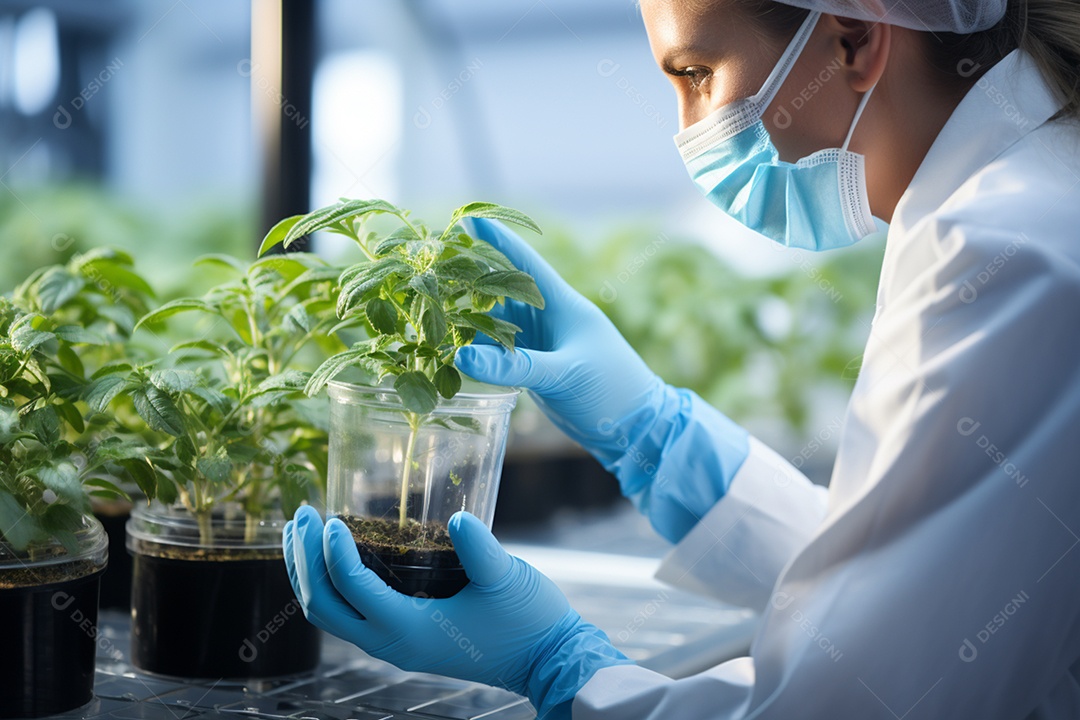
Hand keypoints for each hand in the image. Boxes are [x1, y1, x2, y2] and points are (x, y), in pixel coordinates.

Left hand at [283, 505, 630, 718]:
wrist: (546, 659)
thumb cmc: (529, 621)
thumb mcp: (507, 579)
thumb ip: (481, 550)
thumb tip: (458, 516)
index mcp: (409, 631)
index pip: (352, 589)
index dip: (333, 553)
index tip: (329, 517)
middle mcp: (391, 643)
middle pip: (322, 607)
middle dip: (303, 562)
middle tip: (300, 516)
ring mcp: (395, 644)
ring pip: (330, 614)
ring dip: (309, 574)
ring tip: (299, 532)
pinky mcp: (405, 637)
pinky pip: (350, 614)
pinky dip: (332, 584)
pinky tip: (336, 556)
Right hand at [454, 220, 749, 543]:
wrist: (634, 428)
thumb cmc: (611, 390)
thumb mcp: (563, 374)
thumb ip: (514, 366)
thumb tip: (461, 354)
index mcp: (560, 304)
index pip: (524, 262)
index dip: (498, 239)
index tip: (468, 219)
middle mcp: (546, 318)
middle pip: (500, 291)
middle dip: (467, 282)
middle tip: (428, 275)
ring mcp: (539, 342)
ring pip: (494, 324)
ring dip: (467, 321)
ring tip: (428, 317)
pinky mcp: (534, 366)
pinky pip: (498, 352)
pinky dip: (476, 352)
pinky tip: (450, 354)